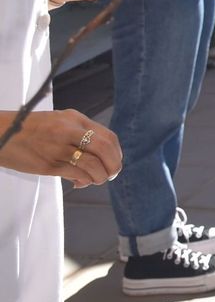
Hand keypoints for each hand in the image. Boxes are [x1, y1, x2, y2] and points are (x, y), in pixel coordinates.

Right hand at [0, 109, 120, 187]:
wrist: (1, 133)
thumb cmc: (31, 129)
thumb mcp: (59, 122)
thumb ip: (79, 134)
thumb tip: (99, 157)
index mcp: (75, 119)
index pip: (108, 136)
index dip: (116, 152)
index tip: (115, 162)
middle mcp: (69, 131)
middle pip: (105, 149)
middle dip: (113, 165)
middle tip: (111, 174)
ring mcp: (58, 148)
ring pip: (93, 165)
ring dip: (99, 177)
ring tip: (94, 180)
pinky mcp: (48, 165)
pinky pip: (76, 174)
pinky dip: (84, 181)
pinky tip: (79, 182)